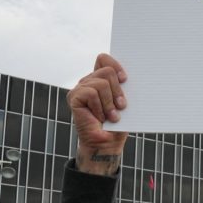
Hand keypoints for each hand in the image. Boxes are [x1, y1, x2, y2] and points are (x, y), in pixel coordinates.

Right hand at [67, 53, 128, 174]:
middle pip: (107, 70)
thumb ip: (122, 87)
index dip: (115, 65)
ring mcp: (80, 88)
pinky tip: (99, 117)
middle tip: (121, 106)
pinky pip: (92, 93)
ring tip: (111, 116)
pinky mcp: (74, 97)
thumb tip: (128, 76)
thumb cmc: (116, 124)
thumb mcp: (123, 102)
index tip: (125, 79)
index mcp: (100, 79)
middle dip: (118, 90)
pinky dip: (99, 107)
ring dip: (109, 102)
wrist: (106, 143)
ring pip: (101, 83)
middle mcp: (89, 81)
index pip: (103, 59)